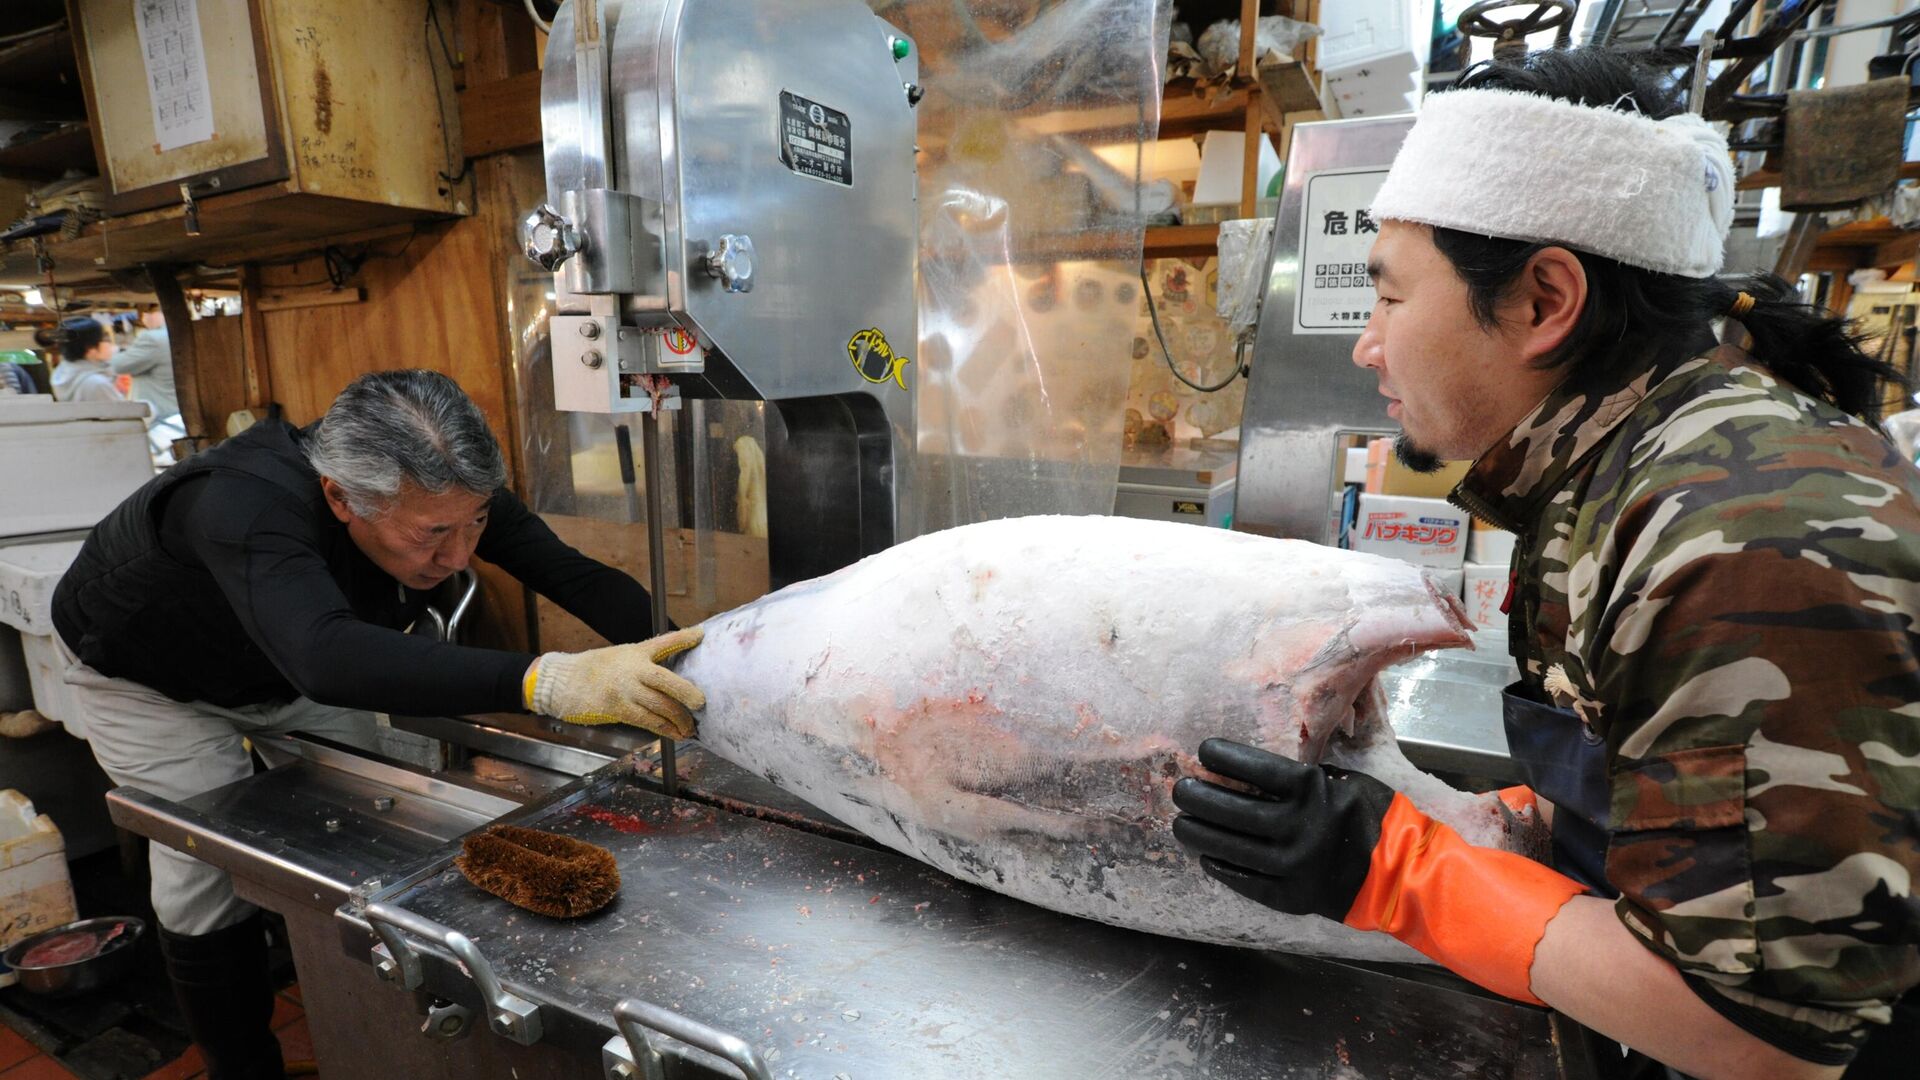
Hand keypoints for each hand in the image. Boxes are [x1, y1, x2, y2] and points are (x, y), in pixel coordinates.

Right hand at [525, 627, 705, 738]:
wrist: (562, 682)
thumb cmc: (593, 670)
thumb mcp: (619, 656)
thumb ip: (643, 661)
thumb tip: (669, 676)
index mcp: (634, 653)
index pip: (663, 643)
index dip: (683, 638)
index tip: (700, 635)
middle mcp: (632, 669)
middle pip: (665, 680)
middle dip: (686, 692)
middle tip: (702, 703)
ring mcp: (625, 690)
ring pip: (659, 705)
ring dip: (679, 718)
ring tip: (690, 727)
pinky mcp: (618, 708)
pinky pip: (647, 721)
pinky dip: (664, 728)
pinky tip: (675, 733)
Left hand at [1170, 737, 1394, 919]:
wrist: (1402, 873)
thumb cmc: (1374, 817)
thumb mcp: (1346, 780)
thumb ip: (1304, 776)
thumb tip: (1257, 767)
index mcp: (1313, 790)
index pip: (1254, 768)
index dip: (1223, 757)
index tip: (1203, 751)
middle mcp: (1298, 827)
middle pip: (1232, 810)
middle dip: (1198, 797)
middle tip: (1180, 789)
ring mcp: (1293, 865)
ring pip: (1231, 847)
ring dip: (1199, 833)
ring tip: (1181, 823)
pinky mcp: (1291, 896)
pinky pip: (1245, 881)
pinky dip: (1221, 867)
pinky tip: (1206, 856)